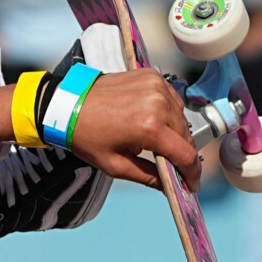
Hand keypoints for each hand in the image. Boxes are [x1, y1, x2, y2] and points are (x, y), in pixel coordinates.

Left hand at [65, 68, 199, 190]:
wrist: (69, 103)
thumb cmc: (86, 135)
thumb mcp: (115, 165)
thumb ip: (147, 176)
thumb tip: (169, 186)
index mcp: (150, 127)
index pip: (186, 154)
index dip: (192, 172)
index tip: (192, 183)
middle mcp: (158, 103)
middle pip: (186, 136)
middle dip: (182, 154)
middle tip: (173, 166)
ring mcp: (157, 86)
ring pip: (181, 117)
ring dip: (175, 133)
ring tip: (158, 143)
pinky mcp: (152, 76)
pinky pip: (172, 100)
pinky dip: (168, 113)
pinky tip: (155, 122)